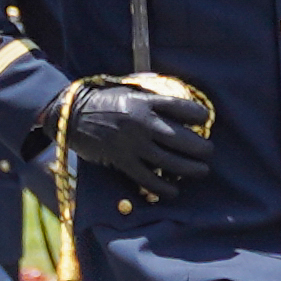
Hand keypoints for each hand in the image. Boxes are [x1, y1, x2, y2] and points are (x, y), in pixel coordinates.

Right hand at [61, 75, 215, 201]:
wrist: (72, 114)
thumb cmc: (104, 100)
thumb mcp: (130, 90)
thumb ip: (153, 97)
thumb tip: (180, 104)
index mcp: (145, 101)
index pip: (183, 108)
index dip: (200, 116)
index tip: (205, 120)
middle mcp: (142, 123)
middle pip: (183, 139)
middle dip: (202, 149)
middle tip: (208, 152)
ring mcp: (133, 144)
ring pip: (171, 162)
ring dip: (191, 169)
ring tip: (201, 170)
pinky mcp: (122, 161)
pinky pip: (149, 179)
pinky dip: (164, 187)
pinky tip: (174, 190)